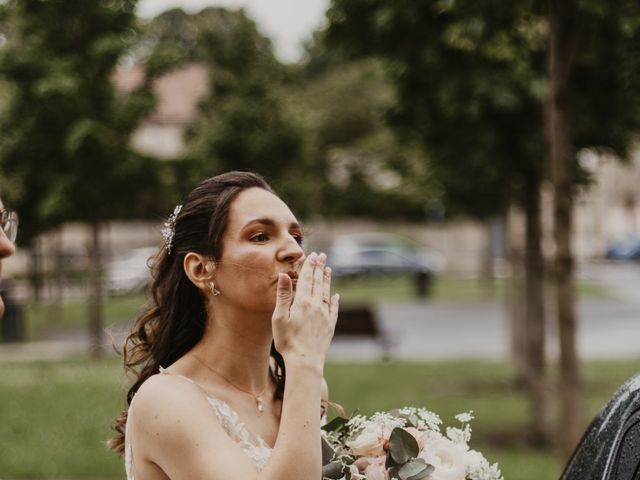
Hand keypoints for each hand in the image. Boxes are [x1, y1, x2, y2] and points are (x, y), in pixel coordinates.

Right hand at [271, 252, 338, 368]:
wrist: (305, 362)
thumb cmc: (287, 341)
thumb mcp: (279, 317)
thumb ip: (283, 295)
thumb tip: (284, 274)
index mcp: (303, 302)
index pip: (307, 279)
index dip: (309, 266)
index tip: (312, 255)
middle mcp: (316, 306)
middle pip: (318, 283)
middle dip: (319, 268)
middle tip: (322, 256)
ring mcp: (324, 316)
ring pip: (326, 293)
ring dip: (327, 280)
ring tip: (328, 269)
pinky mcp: (329, 326)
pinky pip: (333, 309)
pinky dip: (334, 300)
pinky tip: (335, 295)